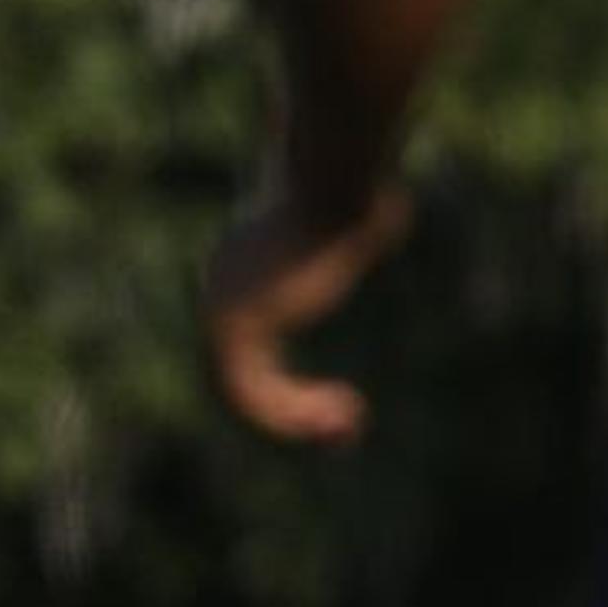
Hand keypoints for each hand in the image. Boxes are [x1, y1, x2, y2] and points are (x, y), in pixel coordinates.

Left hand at [202, 184, 410, 442]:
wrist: (334, 179)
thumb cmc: (353, 189)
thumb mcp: (358, 215)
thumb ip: (358, 229)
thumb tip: (386, 210)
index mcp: (239, 274)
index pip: (246, 351)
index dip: (284, 388)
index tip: (336, 401)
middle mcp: (221, 292)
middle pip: (238, 377)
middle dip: (289, 412)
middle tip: (344, 427)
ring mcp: (222, 309)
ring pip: (242, 393)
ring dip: (294, 419)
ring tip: (346, 426)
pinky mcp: (235, 325)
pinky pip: (249, 393)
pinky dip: (290, 415)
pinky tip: (336, 417)